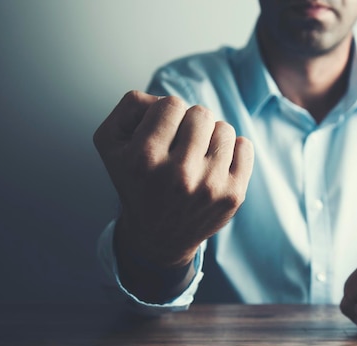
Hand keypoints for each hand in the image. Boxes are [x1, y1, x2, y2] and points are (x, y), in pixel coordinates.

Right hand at [94, 90, 253, 269]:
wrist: (159, 236)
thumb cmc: (136, 181)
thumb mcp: (111, 143)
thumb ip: (131, 106)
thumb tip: (166, 99)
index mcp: (144, 159)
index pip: (171, 104)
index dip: (167, 114)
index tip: (162, 134)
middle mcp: (178, 175)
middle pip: (201, 113)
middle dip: (190, 124)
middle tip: (180, 146)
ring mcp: (209, 187)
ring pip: (224, 128)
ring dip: (210, 137)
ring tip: (196, 157)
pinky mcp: (232, 195)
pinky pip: (245, 146)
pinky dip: (232, 150)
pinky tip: (215, 165)